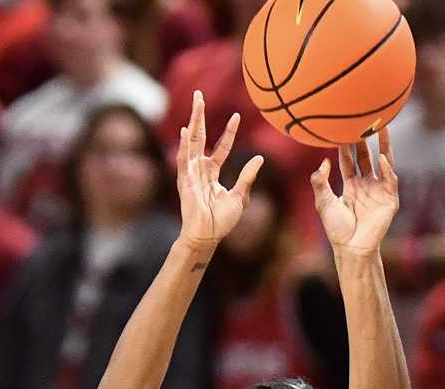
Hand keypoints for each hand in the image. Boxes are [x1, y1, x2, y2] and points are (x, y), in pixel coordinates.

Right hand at [176, 92, 264, 247]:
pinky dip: (184, 145)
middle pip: (200, 136)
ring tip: (196, 102)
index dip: (229, 131)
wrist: (208, 237)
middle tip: (199, 94)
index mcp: (212, 172)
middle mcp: (199, 169)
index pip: (222, 146)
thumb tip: (260, 158)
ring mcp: (190, 173)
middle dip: (199, 115)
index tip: (237, 115)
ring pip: (192, 141)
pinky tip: (185, 130)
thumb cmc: (222, 221)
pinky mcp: (184, 181)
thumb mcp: (240, 196)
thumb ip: (248, 176)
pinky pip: (184, 160)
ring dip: (193, 121)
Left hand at [310, 127, 398, 256]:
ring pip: (382, 163)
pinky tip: (382, 158)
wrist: (351, 247)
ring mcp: (379, 191)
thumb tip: (323, 161)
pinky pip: (390, 180)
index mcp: (351, 186)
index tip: (342, 130)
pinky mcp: (389, 200)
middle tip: (362, 121)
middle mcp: (366, 186)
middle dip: (364, 141)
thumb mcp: (323, 202)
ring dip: (383, 146)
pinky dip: (387, 169)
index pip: (349, 161)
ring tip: (382, 128)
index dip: (346, 146)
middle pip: (366, 158)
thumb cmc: (336, 229)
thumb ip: (320, 182)